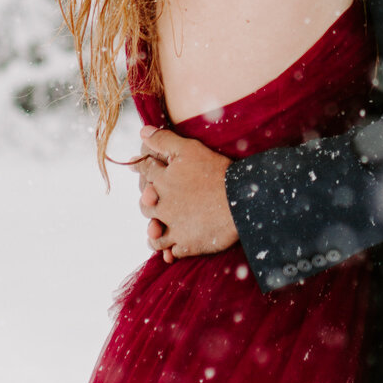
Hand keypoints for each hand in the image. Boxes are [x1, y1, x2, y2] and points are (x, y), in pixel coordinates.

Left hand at [133, 127, 237, 261]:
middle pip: (145, 205)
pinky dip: (169, 250)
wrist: (240, 200)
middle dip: (148, 200)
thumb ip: (164, 140)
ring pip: (154, 233)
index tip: (144, 169)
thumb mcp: (189, 149)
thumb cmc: (216, 172)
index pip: (145, 173)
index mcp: (161, 182)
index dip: (144, 169)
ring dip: (155, 229)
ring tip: (158, 228)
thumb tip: (142, 131)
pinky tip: (171, 247)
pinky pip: (171, 251)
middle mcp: (162, 206)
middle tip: (152, 198)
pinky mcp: (186, 245)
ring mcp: (173, 228)